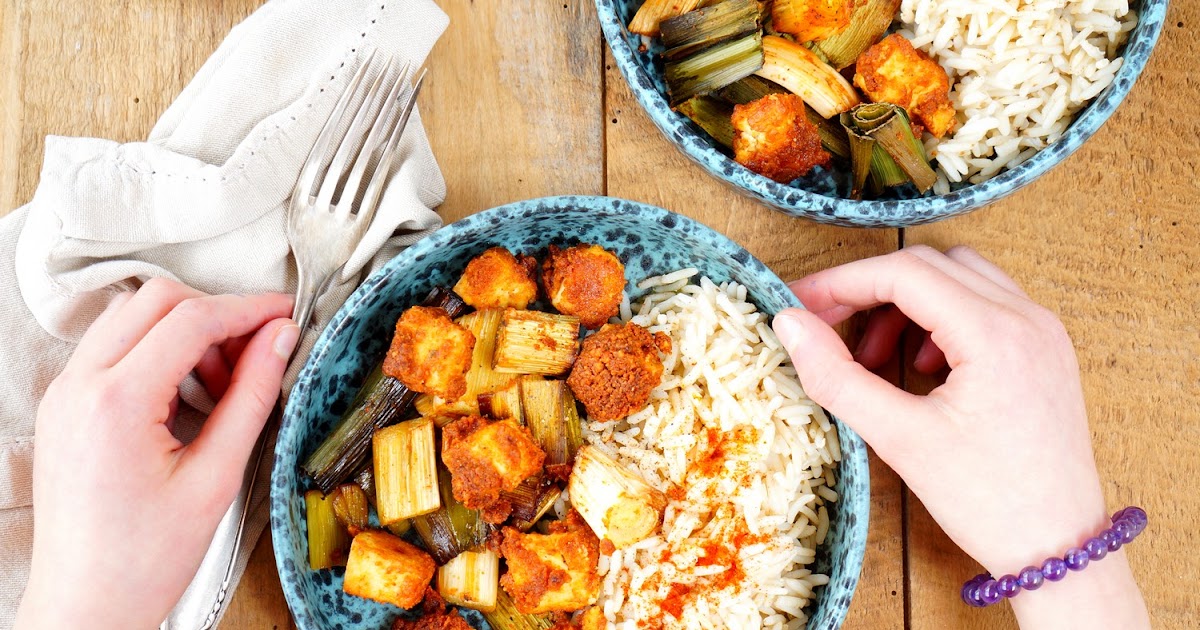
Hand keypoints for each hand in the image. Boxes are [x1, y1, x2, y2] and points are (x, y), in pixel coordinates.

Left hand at [15, 278, 298, 629]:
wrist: (85, 605)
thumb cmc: (144, 558)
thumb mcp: (215, 477)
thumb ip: (252, 397)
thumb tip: (281, 340)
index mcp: (116, 402)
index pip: (191, 319)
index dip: (248, 309)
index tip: (287, 315)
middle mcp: (79, 385)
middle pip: (155, 300)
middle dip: (215, 314)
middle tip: (258, 350)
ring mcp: (64, 393)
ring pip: (131, 316)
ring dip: (184, 330)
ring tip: (224, 381)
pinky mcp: (64, 406)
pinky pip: (113, 347)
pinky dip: (157, 351)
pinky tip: (189, 393)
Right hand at [772, 245, 1147, 628]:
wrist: (1059, 550)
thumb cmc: (988, 501)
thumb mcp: (900, 439)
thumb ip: (837, 376)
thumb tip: (790, 326)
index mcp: (995, 334)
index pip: (903, 273)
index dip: (841, 282)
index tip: (800, 305)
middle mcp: (1027, 318)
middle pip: (930, 265)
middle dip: (870, 290)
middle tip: (828, 328)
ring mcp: (1043, 331)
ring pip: (959, 277)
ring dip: (908, 303)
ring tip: (877, 357)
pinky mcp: (1046, 350)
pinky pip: (986, 304)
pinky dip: (942, 318)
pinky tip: (922, 367)